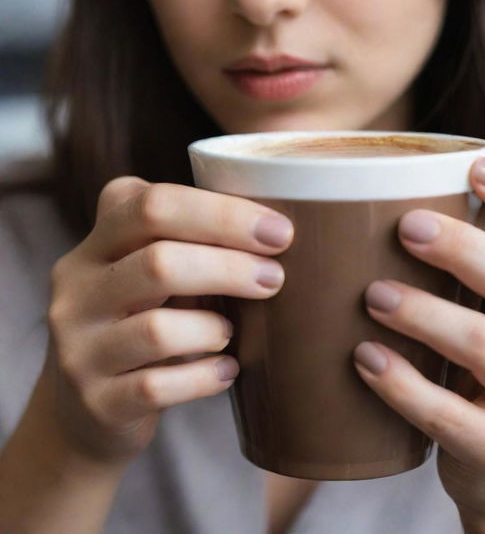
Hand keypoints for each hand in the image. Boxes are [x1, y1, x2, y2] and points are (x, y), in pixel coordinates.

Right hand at [41, 177, 293, 464]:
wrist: (87, 406)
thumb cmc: (141, 321)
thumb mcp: (149, 272)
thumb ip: (189, 243)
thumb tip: (272, 231)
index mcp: (98, 244)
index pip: (152, 205)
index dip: (222, 213)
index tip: (278, 231)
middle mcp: (78, 290)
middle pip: (158, 261)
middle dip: (229, 267)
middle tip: (274, 278)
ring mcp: (79, 349)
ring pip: (159, 330)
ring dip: (213, 329)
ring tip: (230, 333)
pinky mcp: (95, 402)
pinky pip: (157, 387)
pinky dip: (204, 378)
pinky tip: (225, 371)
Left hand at [353, 157, 484, 520]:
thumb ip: (481, 252)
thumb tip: (404, 186)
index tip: (472, 169)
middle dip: (460, 249)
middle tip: (405, 228)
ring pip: (483, 345)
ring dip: (421, 314)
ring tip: (371, 295)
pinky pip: (448, 415)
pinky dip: (400, 384)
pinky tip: (364, 359)